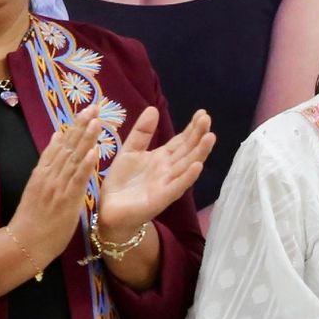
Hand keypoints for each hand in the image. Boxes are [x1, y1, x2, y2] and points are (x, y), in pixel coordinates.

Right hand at [8, 104, 101, 262]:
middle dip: (82, 125)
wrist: (24, 243)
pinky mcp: (65, 201)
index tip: (86, 110)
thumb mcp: (38, 185)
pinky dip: (85, 166)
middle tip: (95, 107)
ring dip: (86, 139)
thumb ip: (48, 162)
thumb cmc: (34, 219)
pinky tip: (94, 152)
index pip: (60, 143)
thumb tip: (55, 137)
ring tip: (97, 121)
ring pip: (73, 159)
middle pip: (68, 146)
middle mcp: (49, 175)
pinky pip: (77, 181)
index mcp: (43, 171)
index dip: (74, 126)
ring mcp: (57, 187)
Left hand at [96, 108, 214, 240]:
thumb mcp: (129, 151)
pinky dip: (188, 177)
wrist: (109, 210)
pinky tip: (198, 166)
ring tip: (210, 137)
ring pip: (187, 166)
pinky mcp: (161, 199)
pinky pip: (176, 187)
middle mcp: (168, 170)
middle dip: (198, 135)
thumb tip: (153, 108)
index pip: (181, 141)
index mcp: (162, 158)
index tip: (202, 113)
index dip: (192, 128)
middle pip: (187, 150)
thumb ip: (142, 132)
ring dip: (199, 153)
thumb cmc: (121, 182)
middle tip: (207, 119)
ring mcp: (167, 184)